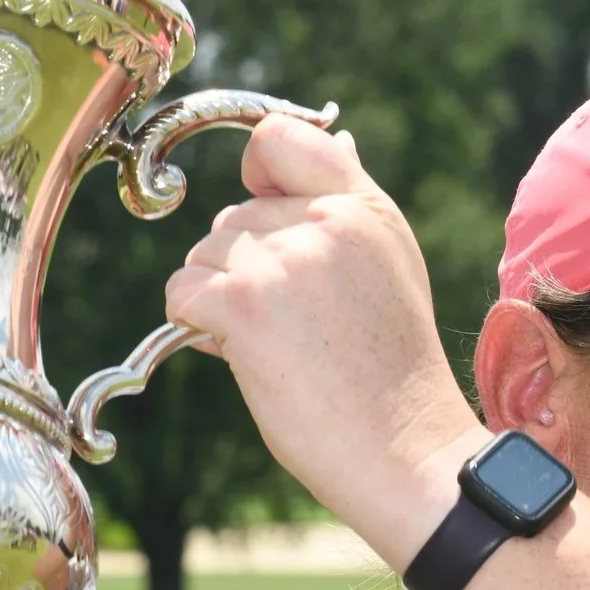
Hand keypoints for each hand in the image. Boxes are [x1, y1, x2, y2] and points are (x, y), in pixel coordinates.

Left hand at [165, 117, 487, 561]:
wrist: (407, 451)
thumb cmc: (396, 378)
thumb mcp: (392, 267)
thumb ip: (349, 210)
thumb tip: (330, 140)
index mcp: (366, 208)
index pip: (282, 138)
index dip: (255, 173)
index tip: (260, 210)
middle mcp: (326, 222)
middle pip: (232, 217)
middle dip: (242, 268)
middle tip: (293, 326)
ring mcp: (284, 260)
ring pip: (204, 255)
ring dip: (219, 301)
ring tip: (279, 348)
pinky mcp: (245, 304)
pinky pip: (182, 293)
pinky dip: (195, 327)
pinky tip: (247, 358)